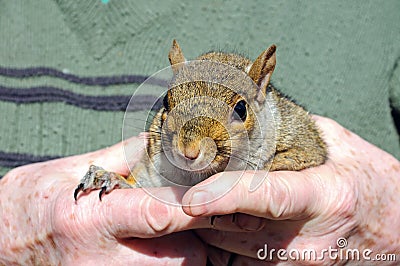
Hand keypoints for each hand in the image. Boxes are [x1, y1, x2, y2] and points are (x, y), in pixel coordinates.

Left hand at [182, 116, 399, 264]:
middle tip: (164, 188)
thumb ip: (291, 130)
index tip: (190, 198)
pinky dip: (215, 238)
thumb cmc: (367, 182)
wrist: (394, 228)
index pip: (269, 197)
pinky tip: (206, 217)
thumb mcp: (336, 144)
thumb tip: (248, 113)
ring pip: (227, 246)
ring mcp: (295, 263)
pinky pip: (234, 259)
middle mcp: (307, 239)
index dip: (227, 197)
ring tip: (178, 199)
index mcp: (325, 196)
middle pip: (234, 226)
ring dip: (199, 223)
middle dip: (193, 208)